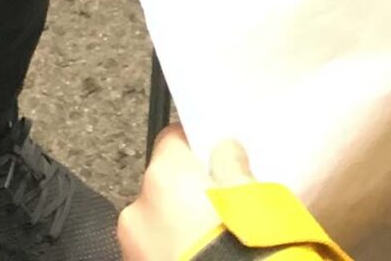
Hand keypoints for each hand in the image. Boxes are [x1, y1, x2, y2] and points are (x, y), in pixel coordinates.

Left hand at [118, 127, 254, 259]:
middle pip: (162, 189)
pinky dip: (174, 258)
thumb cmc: (250, 250)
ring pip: (157, 228)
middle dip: (186, 199)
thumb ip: (232, 166)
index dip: (193, 152)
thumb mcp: (257, 200)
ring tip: (213, 252)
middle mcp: (138, 208)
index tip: (213, 163)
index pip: (172, 141)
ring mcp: (133, 249)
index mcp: (164, 177)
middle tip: (220, 218)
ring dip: (177, 234)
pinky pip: (155, 256)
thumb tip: (223, 150)